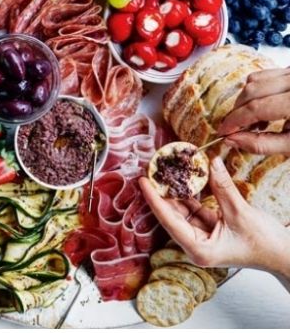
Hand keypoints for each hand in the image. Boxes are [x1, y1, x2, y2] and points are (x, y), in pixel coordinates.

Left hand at [139, 157, 289, 276]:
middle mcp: (196, 245)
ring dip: (178, 192)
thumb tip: (211, 162)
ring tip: (165, 171)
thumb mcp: (241, 213)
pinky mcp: (213, 229)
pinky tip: (186, 179)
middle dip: (163, 192)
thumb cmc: (266, 244)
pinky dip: (193, 195)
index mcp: (198, 250)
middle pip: (173, 215)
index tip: (144, 181)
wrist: (286, 256)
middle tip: (153, 170)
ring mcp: (204, 237)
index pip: (169, 221)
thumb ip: (223, 187)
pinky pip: (198, 209)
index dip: (155, 199)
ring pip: (185, 211)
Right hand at [219, 68, 289, 155]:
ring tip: (253, 121)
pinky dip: (257, 90)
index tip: (223, 132)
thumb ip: (262, 144)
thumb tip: (231, 140)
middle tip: (235, 129)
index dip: (235, 121)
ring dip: (245, 100)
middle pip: (251, 91)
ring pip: (255, 80)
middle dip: (237, 111)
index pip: (256, 108)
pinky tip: (264, 106)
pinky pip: (266, 74)